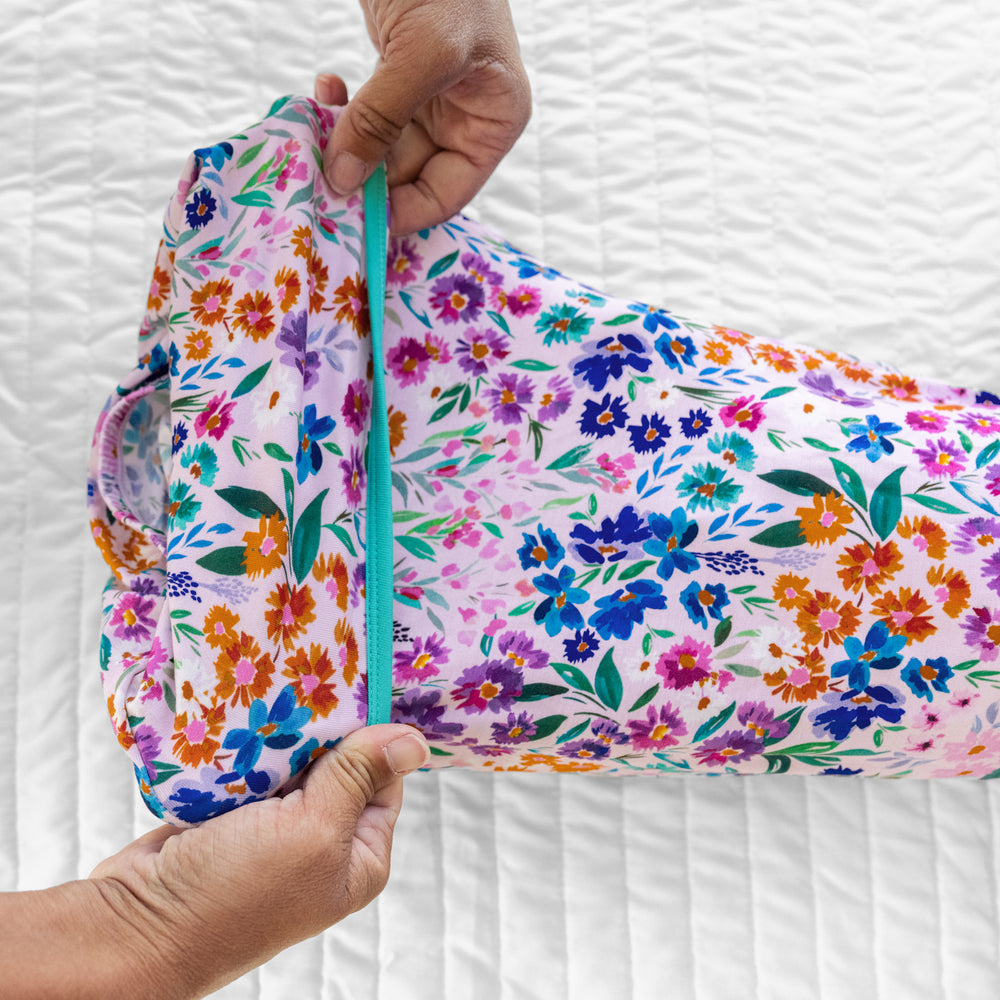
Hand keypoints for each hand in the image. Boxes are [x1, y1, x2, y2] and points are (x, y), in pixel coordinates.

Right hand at [88, 725, 429, 998]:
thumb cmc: (236, 891)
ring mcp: (274, 829)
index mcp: (358, 855)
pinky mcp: (232, 814)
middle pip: (339, 763)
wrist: (137, 924)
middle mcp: (322, 841)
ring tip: (275, 693)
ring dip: (281, 734)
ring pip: (292, 760)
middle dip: (322, 731)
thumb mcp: (313, 830)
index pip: (385, 778)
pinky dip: (246, 745)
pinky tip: (244, 714)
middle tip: (307, 686)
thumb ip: (359, 778)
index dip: (371, 737)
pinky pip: (251, 765)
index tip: (352, 695)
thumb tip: (416, 741)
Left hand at [315, 0, 530, 235]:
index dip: (400, 212)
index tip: (351, 218)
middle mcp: (466, 117)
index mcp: (493, 122)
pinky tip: (323, 89)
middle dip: (364, 177)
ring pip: (381, 149)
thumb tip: (342, 181)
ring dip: (345, 143)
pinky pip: (366, 114)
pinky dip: (342, 109)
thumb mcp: (422, 54)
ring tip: (315, 130)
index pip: (446, 193)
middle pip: (409, 176)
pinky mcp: (397, 74)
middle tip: (319, 177)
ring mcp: (431, 97)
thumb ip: (382, 121)